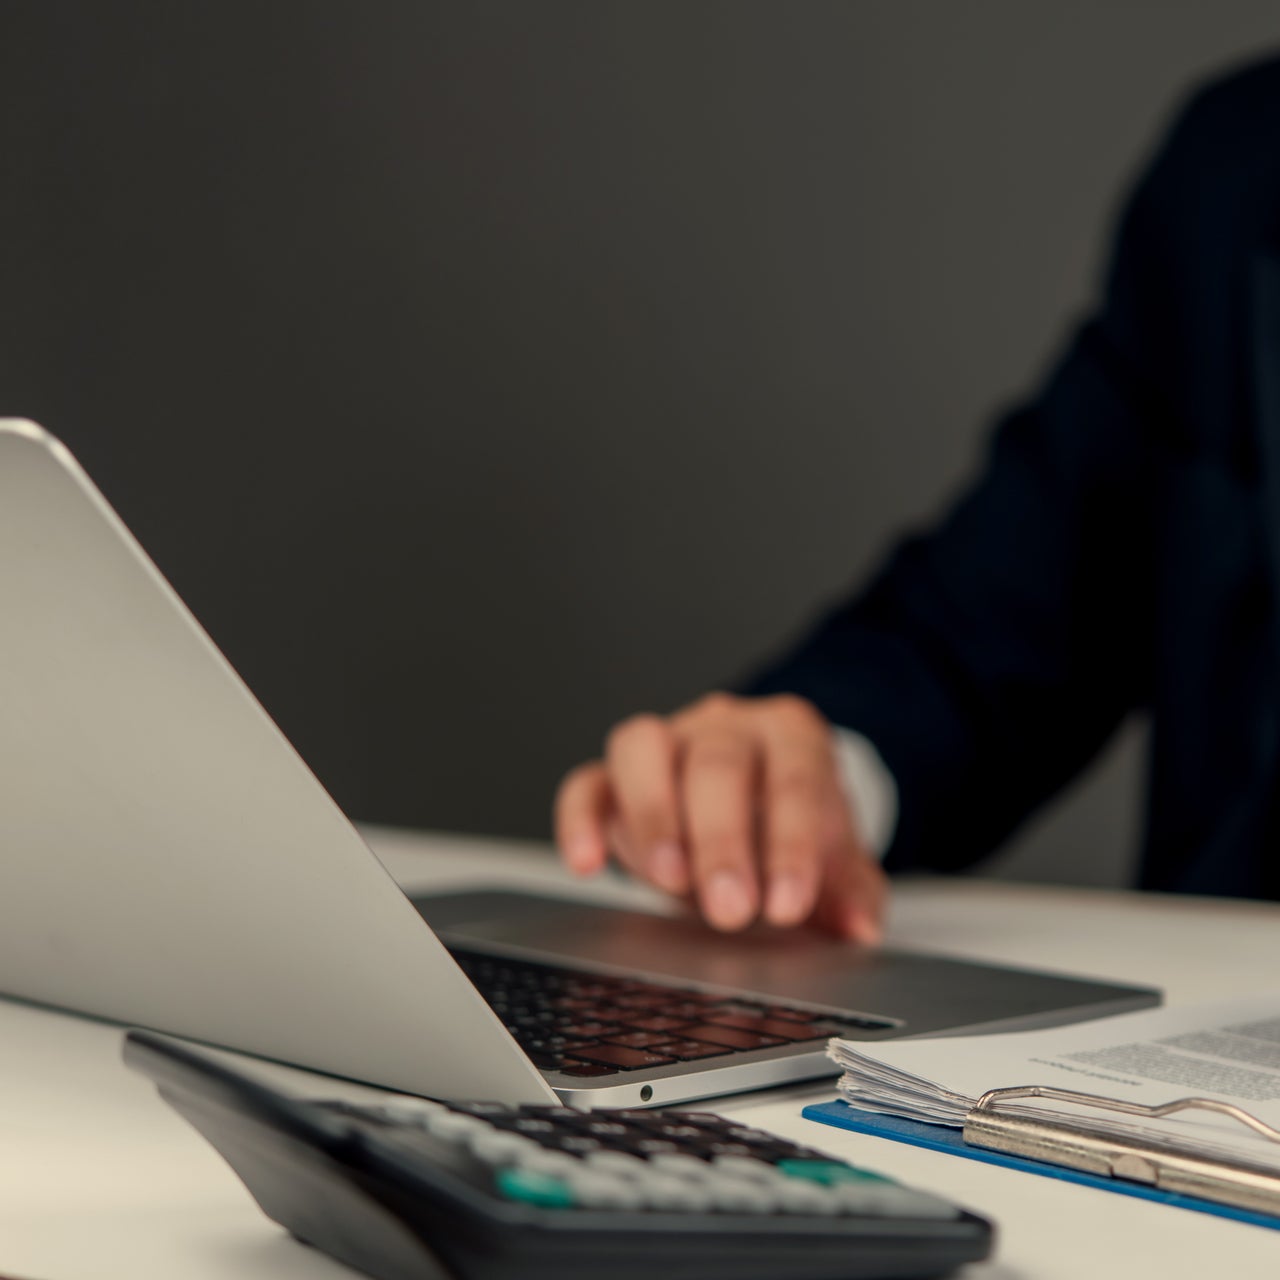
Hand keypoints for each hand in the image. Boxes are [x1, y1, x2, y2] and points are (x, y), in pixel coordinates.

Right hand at [554, 693, 885, 941]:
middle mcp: (725, 726)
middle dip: (723, 841)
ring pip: (643, 748)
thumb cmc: (795, 828)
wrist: (761, 805)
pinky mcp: (613, 775)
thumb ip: (852, 891)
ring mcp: (665, 743)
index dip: (791, 843)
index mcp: (790, 735)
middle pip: (718, 762)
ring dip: (654, 816)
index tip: (789, 905)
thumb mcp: (839, 860)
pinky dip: (580, 819)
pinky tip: (589, 864)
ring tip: (669, 881)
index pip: (794, 777)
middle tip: (731, 910)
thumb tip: (858, 929)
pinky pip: (587, 783)